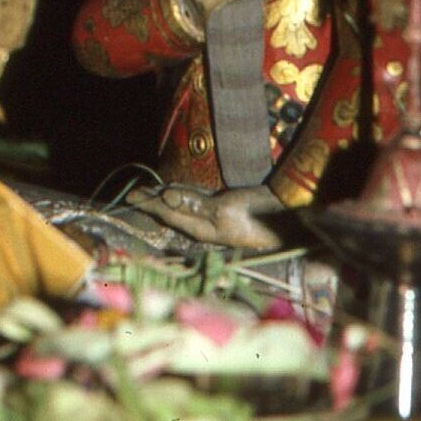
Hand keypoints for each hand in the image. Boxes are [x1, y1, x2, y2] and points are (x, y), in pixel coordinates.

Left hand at [125, 182, 283, 250]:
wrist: (290, 215)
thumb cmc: (258, 214)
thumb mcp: (225, 210)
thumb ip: (195, 204)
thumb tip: (166, 199)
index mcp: (202, 228)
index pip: (168, 215)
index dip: (149, 205)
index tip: (131, 197)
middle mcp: (205, 225)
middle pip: (173, 211)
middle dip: (153, 203)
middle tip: (133, 194)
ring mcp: (216, 217)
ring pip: (184, 205)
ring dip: (166, 199)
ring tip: (150, 193)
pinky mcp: (227, 208)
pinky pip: (198, 201)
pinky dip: (184, 195)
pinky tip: (178, 192)